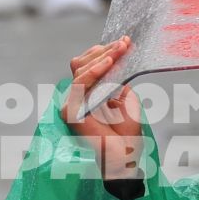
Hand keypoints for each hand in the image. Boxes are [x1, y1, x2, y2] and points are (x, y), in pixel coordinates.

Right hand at [63, 38, 145, 180]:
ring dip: (102, 57)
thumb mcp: (126, 97)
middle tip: (125, 44)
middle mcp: (78, 95)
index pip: (89, 64)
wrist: (127, 157)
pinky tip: (108, 64)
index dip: (105, 51)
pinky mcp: (70, 112)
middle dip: (104, 50)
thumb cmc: (127, 132)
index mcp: (90, 91)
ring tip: (120, 50)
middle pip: (81, 63)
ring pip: (80, 69)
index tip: (125, 42)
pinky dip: (93, 73)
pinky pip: (79, 85)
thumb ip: (117, 79)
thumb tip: (116, 55)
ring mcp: (72, 103)